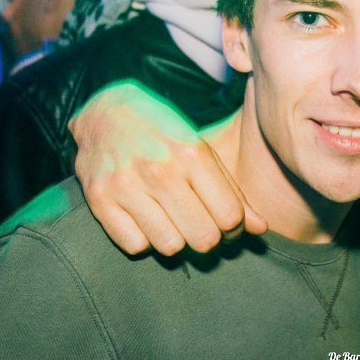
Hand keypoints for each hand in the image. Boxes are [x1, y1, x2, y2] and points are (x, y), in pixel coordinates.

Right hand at [69, 81, 265, 254]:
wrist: (105, 112)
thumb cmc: (163, 133)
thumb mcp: (202, 150)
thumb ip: (232, 191)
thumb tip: (261, 229)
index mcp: (192, 153)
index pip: (229, 216)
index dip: (233, 227)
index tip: (225, 222)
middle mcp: (159, 169)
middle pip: (203, 238)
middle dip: (208, 237)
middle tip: (201, 225)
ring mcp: (126, 185)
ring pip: (170, 247)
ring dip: (176, 239)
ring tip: (172, 219)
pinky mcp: (98, 199)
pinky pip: (135, 246)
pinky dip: (144, 239)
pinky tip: (145, 218)